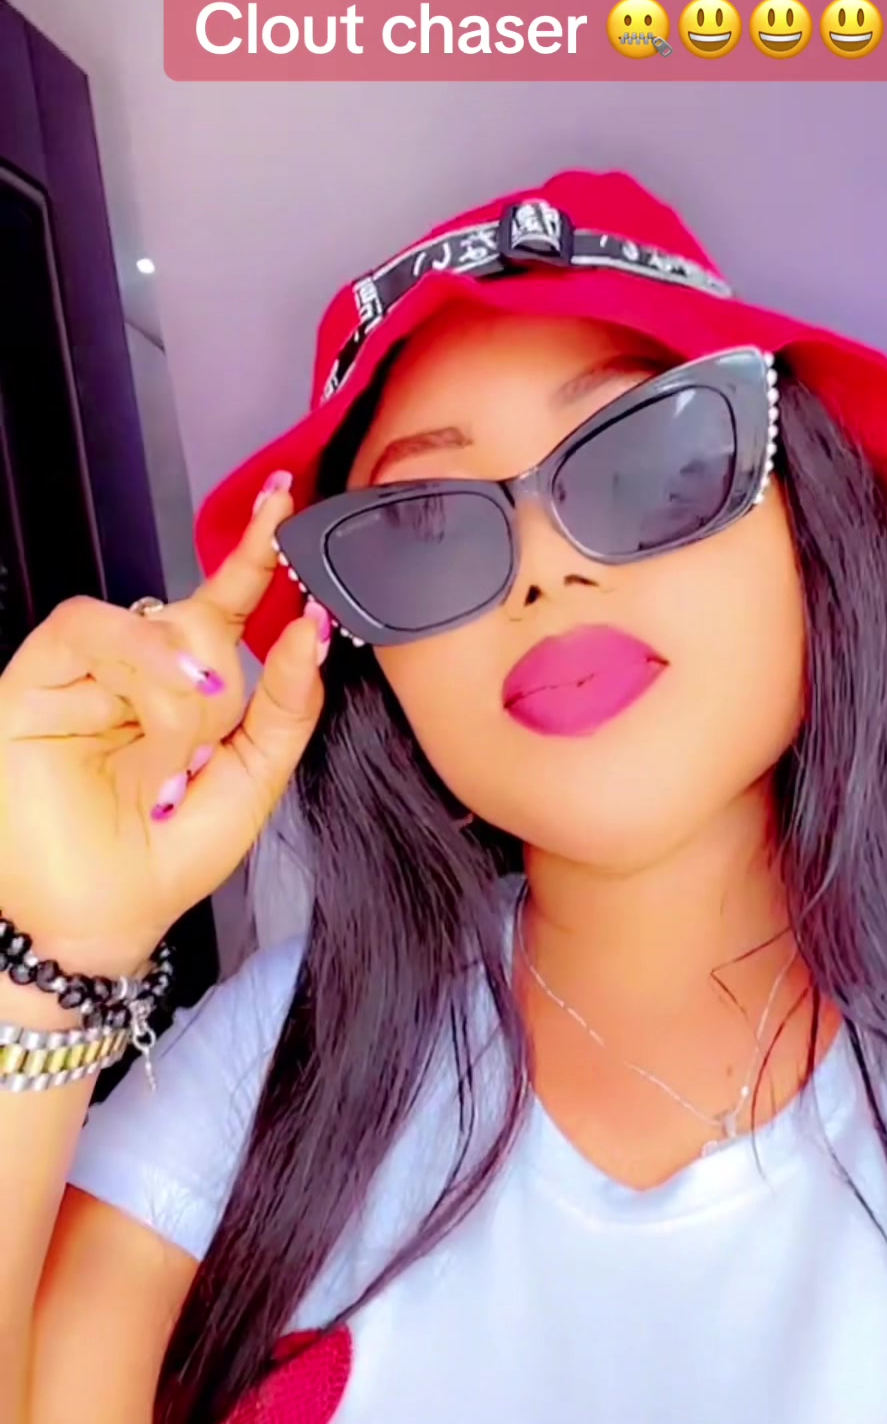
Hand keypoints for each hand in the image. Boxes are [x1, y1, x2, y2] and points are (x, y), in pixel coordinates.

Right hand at [0, 479, 326, 975]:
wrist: (91, 922)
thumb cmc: (161, 863)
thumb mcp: (250, 785)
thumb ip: (287, 709)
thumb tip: (314, 630)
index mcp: (190, 692)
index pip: (228, 605)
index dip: (256, 555)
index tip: (284, 502)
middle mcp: (138, 673)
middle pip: (198, 619)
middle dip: (217, 684)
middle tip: (200, 753)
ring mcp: (86, 672)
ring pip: (151, 624)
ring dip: (178, 692)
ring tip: (171, 760)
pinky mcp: (36, 676)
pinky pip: (91, 627)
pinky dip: (137, 667)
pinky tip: (153, 713)